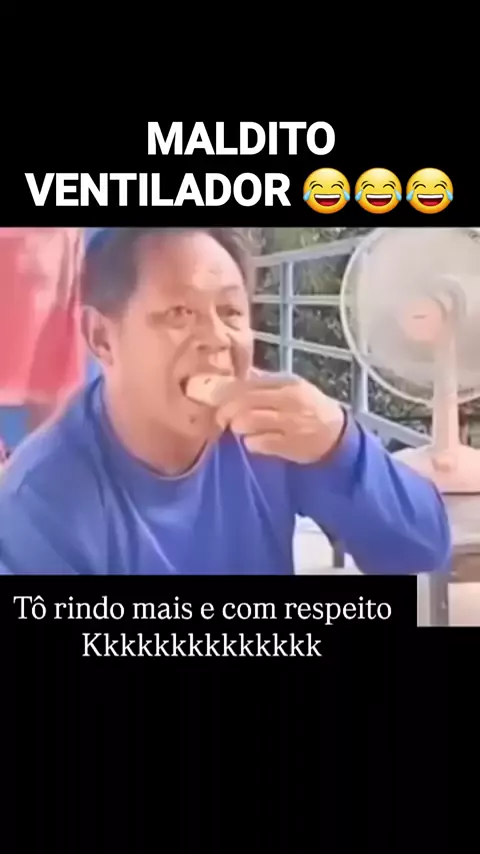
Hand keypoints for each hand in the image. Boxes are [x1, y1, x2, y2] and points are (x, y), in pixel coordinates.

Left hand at [215, 371, 345, 463]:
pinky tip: (255, 442)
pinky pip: (257, 443)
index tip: (212, 398)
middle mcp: (288, 400)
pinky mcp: (289, 446)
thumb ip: (263, 381)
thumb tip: (234, 376)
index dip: (225, 391)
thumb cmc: (309, 408)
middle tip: (221, 418)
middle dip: (225, 411)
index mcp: (286, 383)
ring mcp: (289, 423)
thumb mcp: (291, 387)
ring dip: (237, 427)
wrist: (337, 434)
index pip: (247, 384)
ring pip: (247, 422)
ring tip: (240, 429)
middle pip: (243, 402)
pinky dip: (251, 443)